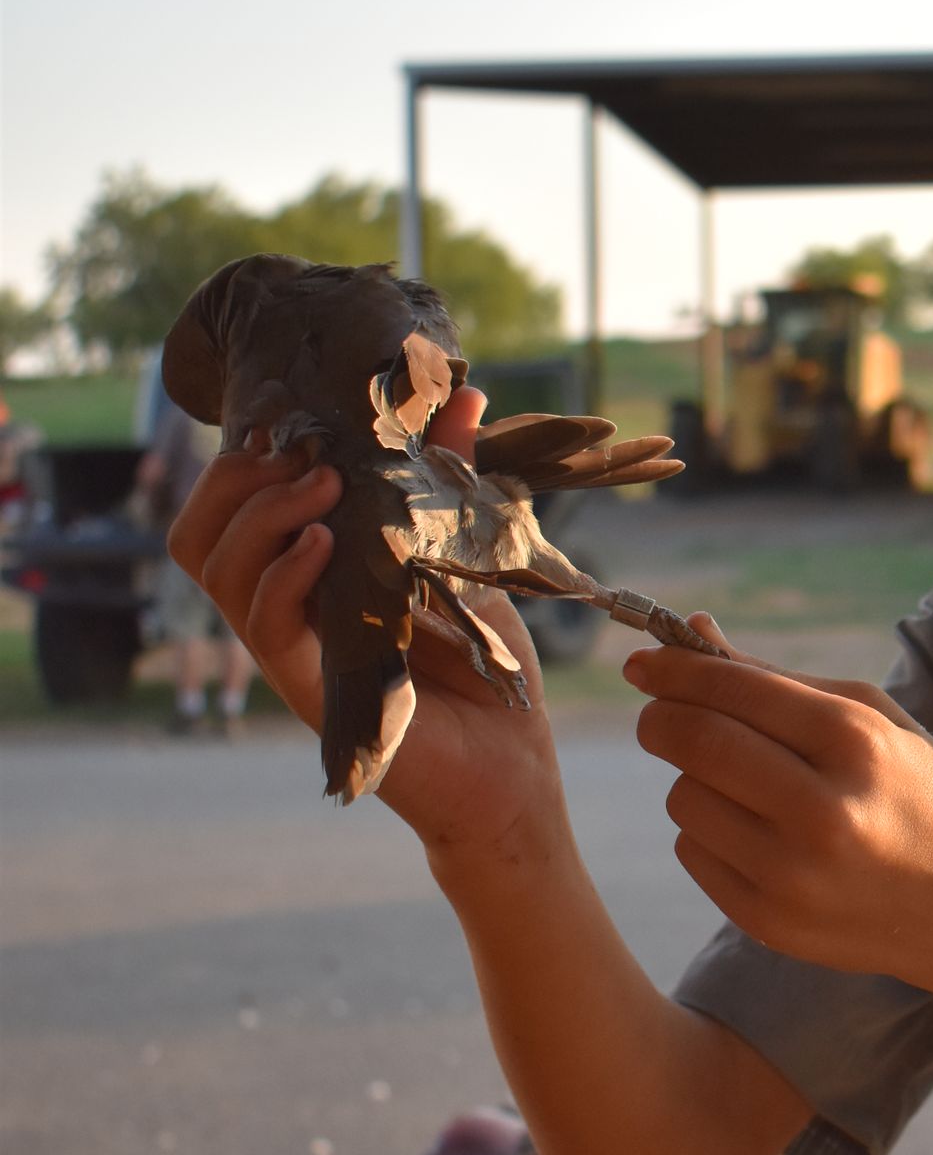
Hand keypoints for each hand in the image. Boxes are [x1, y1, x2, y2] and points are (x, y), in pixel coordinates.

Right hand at [168, 387, 566, 864]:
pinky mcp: (312, 689)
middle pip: (199, 537)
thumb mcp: (467, 550)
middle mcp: (283, 612)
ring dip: (264, 514)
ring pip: (220, 573)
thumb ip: (453, 475)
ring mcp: (290, 653)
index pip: (228, 509)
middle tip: (305, 455)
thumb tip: (466, 391)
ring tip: (322, 487)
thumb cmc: (485, 664)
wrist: (510, 763)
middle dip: (238, 480)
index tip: (298, 424)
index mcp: (305, 576)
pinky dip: (286, 573)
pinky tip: (325, 544)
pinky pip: (267, 624)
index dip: (244, 462)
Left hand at [628, 640, 932, 999]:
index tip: (643, 662)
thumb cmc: (920, 795)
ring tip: (746, 787)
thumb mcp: (875, 722)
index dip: (675, 670)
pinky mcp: (768, 922)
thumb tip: (690, 634)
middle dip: (660, 718)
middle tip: (659, 715)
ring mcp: (792, 876)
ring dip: (694, 781)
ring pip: (683, 798)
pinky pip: (692, 852)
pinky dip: (709, 832)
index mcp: (857, 745)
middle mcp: (823, 812)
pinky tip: (759, 836)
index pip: (734, 690)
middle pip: (693, 742)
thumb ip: (778, 680)